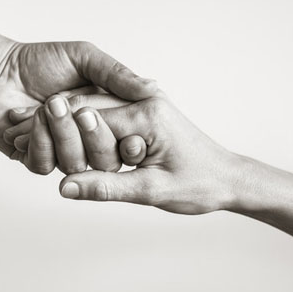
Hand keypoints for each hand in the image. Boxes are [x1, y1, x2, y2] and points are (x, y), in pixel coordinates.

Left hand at [0, 41, 156, 159]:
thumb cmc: (40, 60)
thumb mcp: (84, 58)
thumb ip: (116, 74)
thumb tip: (152, 87)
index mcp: (103, 117)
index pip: (126, 137)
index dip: (125, 133)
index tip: (117, 118)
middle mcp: (85, 139)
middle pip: (105, 158)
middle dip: (92, 135)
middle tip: (77, 108)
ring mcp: (61, 151)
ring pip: (75, 164)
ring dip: (63, 134)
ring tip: (49, 104)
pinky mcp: (36, 159)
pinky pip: (45, 164)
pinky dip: (38, 140)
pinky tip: (27, 118)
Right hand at [58, 94, 239, 214]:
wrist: (227, 179)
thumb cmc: (198, 184)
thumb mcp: (150, 191)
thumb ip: (105, 187)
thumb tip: (65, 187)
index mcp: (146, 114)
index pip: (89, 119)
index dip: (74, 143)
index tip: (66, 161)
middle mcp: (144, 100)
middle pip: (88, 108)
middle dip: (75, 136)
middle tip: (74, 159)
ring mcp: (145, 103)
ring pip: (95, 110)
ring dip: (87, 136)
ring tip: (97, 161)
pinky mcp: (144, 111)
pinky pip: (109, 116)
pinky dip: (98, 135)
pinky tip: (101, 153)